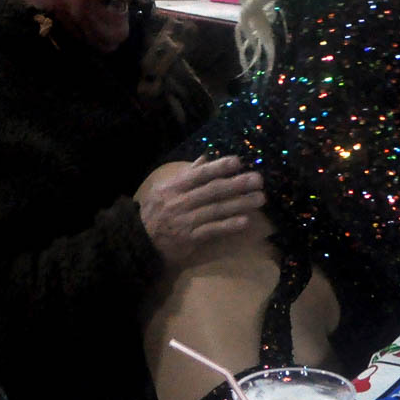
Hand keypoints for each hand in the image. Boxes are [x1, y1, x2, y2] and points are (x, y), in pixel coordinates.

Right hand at [137, 157, 263, 268]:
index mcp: (174, 187)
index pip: (200, 174)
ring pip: (216, 210)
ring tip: (259, 199)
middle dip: (237, 184)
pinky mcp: (189, 238)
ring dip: (240, 204)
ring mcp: (185, 220)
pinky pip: (212, 230)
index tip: (238, 162)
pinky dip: (229, 225)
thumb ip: (187, 174)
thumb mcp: (165, 189)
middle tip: (258, 179)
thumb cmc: (156, 212)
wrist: (140, 242)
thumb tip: (206, 158)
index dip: (219, 167)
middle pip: (212, 191)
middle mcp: (180, 201)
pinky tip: (244, 221)